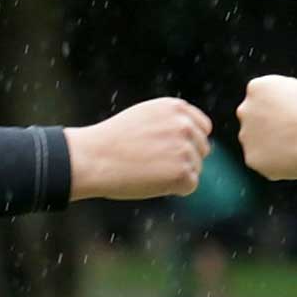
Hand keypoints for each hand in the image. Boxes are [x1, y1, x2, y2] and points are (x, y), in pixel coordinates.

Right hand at [65, 98, 211, 200]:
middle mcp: (185, 125)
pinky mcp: (183, 172)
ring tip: (147, 170)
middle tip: (153, 163)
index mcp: (176, 108)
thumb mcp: (144, 117)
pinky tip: (151, 181)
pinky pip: (189, 185)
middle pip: (202, 149)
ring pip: (195, 169)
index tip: (168, 150)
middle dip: (183, 159)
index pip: (203, 127)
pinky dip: (173, 189)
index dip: (188, 142)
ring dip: (176, 174)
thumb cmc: (112, 140)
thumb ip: (170, 122)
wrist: (93, 158)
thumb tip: (196, 137)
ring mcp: (185, 149)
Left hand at [236, 74, 296, 179]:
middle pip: (256, 119)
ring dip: (274, 145)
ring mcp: (246, 136)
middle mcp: (245, 110)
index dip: (283, 105)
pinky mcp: (252, 159)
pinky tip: (296, 161)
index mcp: (258, 88)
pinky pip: (266, 163)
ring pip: (259, 143)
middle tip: (295, 132)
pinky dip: (279, 164)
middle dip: (271, 125)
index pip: (264, 96)